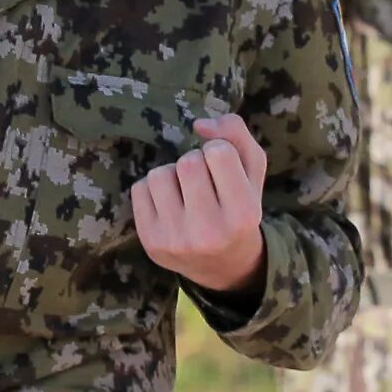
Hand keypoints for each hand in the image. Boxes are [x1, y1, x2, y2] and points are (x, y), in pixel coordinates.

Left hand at [134, 113, 269, 295]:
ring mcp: (176, 239)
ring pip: (159, 174)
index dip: (219, 150)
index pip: (219, 152)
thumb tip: (199, 125)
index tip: (223, 169)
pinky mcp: (150, 242)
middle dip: (195, 162)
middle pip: (188, 162)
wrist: (224, 266)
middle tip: (204, 182)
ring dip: (171, 175)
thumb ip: (236, 135)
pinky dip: (152, 190)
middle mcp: (210, 232)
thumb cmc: (239, 209)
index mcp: (244, 214)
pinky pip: (139, 189)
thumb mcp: (252, 173)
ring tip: (185, 192)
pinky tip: (169, 205)